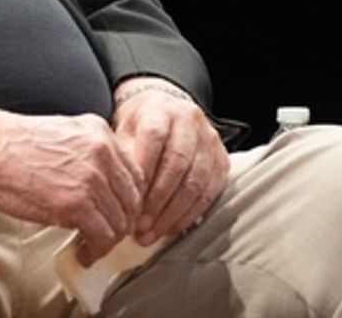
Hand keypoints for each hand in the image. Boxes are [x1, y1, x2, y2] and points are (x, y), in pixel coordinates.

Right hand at [0, 96, 143, 262]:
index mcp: (98, 132)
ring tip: (92, 246)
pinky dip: (95, 250)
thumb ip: (88, 152)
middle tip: (106, 234)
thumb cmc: (12, 144)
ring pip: (119, 221)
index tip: (117, 212)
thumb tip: (104, 185)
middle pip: (132, 200)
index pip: (134, 174)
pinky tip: (84, 252)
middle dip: (120, 222)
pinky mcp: (78, 204)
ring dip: (107, 240)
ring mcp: (91, 178)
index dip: (128, 199)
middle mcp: (101, 152)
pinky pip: (102, 236)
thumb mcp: (61, 134)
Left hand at [112, 79, 228, 244]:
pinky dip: (189, 214)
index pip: (154, 139)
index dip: (143, 172)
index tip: (129, 199)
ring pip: (196, 182)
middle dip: (157, 200)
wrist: (165, 111)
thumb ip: (123, 157)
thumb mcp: (124, 131)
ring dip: (173, 213)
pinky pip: (209, 194)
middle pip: (177, 164)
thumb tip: (119, 195)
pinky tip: (171, 227)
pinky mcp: (222, 161)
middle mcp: (190, 122)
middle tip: (140, 225)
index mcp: (161, 110)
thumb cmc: (140, 125)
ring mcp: (210, 141)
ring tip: (153, 232)